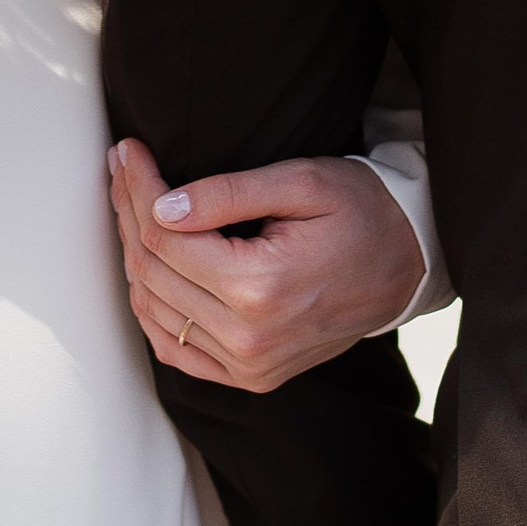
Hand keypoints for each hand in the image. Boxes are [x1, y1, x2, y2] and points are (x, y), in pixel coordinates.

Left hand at [108, 138, 427, 391]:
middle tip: (120, 167)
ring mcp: (247, 366)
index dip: (137, 188)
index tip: (127, 148)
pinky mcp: (249, 377)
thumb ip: (229, 193)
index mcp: (260, 287)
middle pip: (153, 270)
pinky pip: (175, 348)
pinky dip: (152, 307)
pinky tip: (146, 266)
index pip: (165, 236)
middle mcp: (248, 339)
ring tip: (129, 203)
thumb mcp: (303, 182)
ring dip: (133, 254)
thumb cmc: (359, 211)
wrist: (406, 266)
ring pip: (155, 309)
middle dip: (128, 211)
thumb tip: (160, 206)